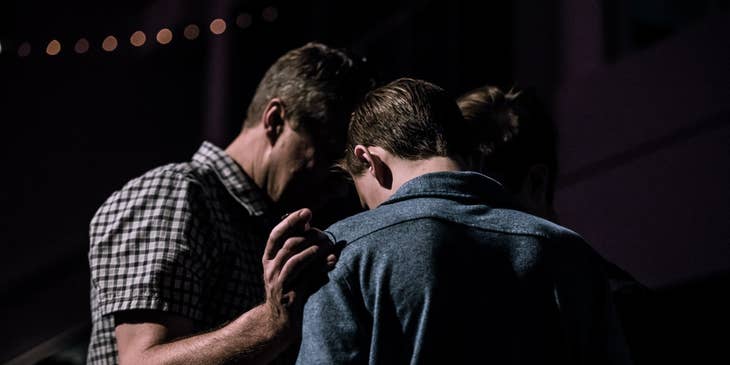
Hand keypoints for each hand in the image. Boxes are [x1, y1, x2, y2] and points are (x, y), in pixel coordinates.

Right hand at [262, 208, 335, 326]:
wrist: (280, 322)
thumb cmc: (290, 288)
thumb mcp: (290, 267)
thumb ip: (298, 248)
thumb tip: (312, 224)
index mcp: (268, 259)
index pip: (276, 235)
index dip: (290, 221)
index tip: (307, 211)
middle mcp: (270, 270)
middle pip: (288, 246)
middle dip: (308, 236)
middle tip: (325, 233)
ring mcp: (279, 284)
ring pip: (294, 260)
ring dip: (314, 250)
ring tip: (329, 244)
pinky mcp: (291, 296)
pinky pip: (306, 278)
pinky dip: (320, 268)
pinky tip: (332, 261)